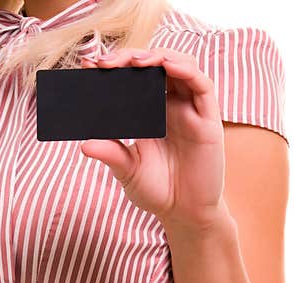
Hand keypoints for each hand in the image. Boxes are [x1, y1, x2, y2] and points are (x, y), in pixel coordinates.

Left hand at [79, 47, 227, 233]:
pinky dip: (185, 70)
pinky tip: (167, 67)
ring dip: (159, 58)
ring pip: (181, 67)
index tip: (89, 65)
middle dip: (131, 58)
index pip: (134, 80)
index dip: (115, 69)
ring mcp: (191, 111)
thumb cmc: (157, 191)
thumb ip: (110, 154)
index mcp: (150, 114)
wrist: (184, 214)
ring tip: (135, 61)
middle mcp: (171, 106)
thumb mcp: (127, 171)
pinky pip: (202, 86)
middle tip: (106, 62)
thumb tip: (84, 144)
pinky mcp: (209, 120)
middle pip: (156, 67)